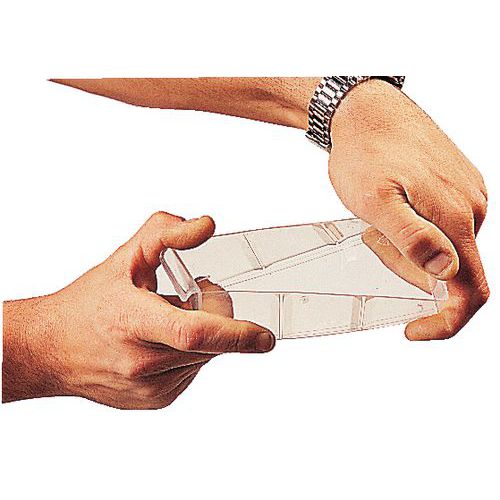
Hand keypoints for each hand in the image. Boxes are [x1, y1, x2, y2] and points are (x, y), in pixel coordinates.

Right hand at [2, 212, 274, 408]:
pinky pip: (194, 371)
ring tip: (168, 319)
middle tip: (193, 296)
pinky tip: (164, 342)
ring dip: (204, 336)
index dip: (235, 335)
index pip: (192, 333)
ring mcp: (148, 388)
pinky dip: (192, 353)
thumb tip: (207, 226)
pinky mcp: (155, 401)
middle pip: (208, 343)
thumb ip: (167, 234)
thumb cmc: (90, 302)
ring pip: (206, 358)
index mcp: (132, 322)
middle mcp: (140, 363)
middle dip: (217, 316)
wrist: (52, 349)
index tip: (266, 338)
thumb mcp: (126, 257)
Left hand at [329, 79, 488, 339]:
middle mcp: (473, 208)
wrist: (367, 110)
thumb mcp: (375, 202)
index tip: (413, 330)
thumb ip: (411, 238)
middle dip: (415, 276)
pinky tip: (393, 212)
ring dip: (413, 253)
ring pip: (447, 249)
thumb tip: (446, 274)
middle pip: (454, 272)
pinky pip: (445, 226)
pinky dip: (418, 233)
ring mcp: (468, 194)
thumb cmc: (365, 154)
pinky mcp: (457, 185)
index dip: (446, 322)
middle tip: (375, 244)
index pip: (471, 291)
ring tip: (379, 224)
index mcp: (456, 219)